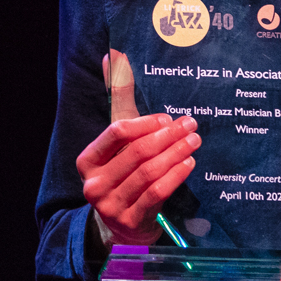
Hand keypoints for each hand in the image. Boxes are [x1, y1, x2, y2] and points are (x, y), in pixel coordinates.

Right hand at [75, 51, 199, 246]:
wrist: (121, 226)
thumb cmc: (123, 173)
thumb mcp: (119, 142)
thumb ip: (118, 99)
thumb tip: (114, 55)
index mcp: (87, 161)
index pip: (116, 133)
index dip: (145, 123)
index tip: (168, 118)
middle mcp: (94, 184)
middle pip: (137, 151)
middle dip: (168, 136)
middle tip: (191, 125)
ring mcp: (111, 205)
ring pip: (149, 171)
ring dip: (176, 152)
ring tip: (194, 141)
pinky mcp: (131, 221)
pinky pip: (157, 192)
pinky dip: (176, 175)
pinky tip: (189, 163)